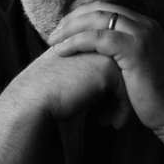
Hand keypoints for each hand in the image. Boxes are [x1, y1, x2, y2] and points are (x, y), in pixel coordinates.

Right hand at [9, 46, 131, 127]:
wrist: (34, 97)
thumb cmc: (48, 89)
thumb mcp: (73, 71)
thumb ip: (91, 70)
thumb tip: (110, 87)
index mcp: (89, 38)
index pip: (115, 62)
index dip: (112, 88)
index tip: (108, 108)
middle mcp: (99, 40)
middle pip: (125, 70)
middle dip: (121, 96)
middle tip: (113, 116)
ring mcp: (106, 52)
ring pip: (130, 81)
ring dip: (123, 105)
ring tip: (112, 122)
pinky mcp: (108, 68)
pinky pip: (127, 92)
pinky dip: (123, 111)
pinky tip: (113, 125)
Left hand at [47, 1, 163, 134]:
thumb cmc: (157, 98)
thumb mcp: (140, 67)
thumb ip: (124, 53)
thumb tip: (97, 53)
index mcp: (145, 25)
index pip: (107, 8)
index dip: (82, 16)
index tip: (63, 29)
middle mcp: (144, 24)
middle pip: (100, 8)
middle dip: (72, 19)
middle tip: (53, 33)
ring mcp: (141, 34)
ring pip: (96, 19)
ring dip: (70, 29)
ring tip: (52, 41)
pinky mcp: (135, 49)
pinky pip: (97, 38)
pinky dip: (76, 42)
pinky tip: (61, 51)